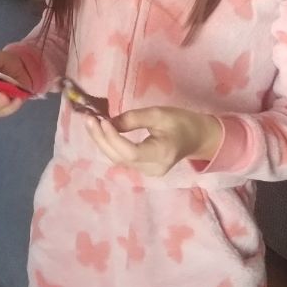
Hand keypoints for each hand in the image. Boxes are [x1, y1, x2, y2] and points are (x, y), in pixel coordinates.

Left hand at [84, 106, 221, 177]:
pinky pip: (122, 159)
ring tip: (91, 124)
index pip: (130, 152)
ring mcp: (148, 173)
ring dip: (102, 142)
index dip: (113, 138)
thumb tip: (109, 122)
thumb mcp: (160, 114)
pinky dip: (110, 146)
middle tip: (89, 120)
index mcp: (162, 154)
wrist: (197, 138)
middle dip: (101, 139)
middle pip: (120, 158)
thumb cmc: (182, 122)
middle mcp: (153, 169)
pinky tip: (101, 133)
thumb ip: (134, 119)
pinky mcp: (143, 170)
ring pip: (118, 160)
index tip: (101, 120)